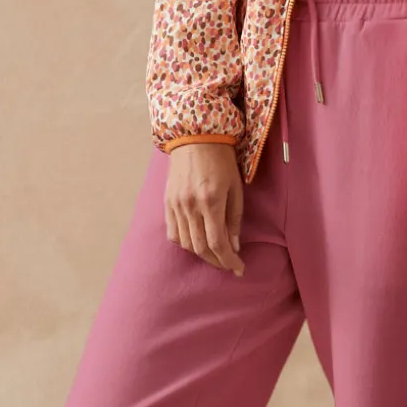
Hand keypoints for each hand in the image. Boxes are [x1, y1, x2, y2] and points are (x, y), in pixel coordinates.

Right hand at [165, 142, 245, 275]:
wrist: (195, 138)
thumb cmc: (221, 160)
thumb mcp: (235, 188)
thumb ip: (234, 218)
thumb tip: (234, 245)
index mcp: (211, 201)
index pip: (218, 243)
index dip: (229, 260)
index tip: (239, 268)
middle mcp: (190, 206)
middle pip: (201, 248)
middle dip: (217, 261)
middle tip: (229, 264)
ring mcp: (176, 205)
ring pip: (186, 243)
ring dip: (201, 254)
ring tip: (215, 254)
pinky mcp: (168, 203)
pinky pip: (173, 232)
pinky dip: (185, 243)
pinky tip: (196, 242)